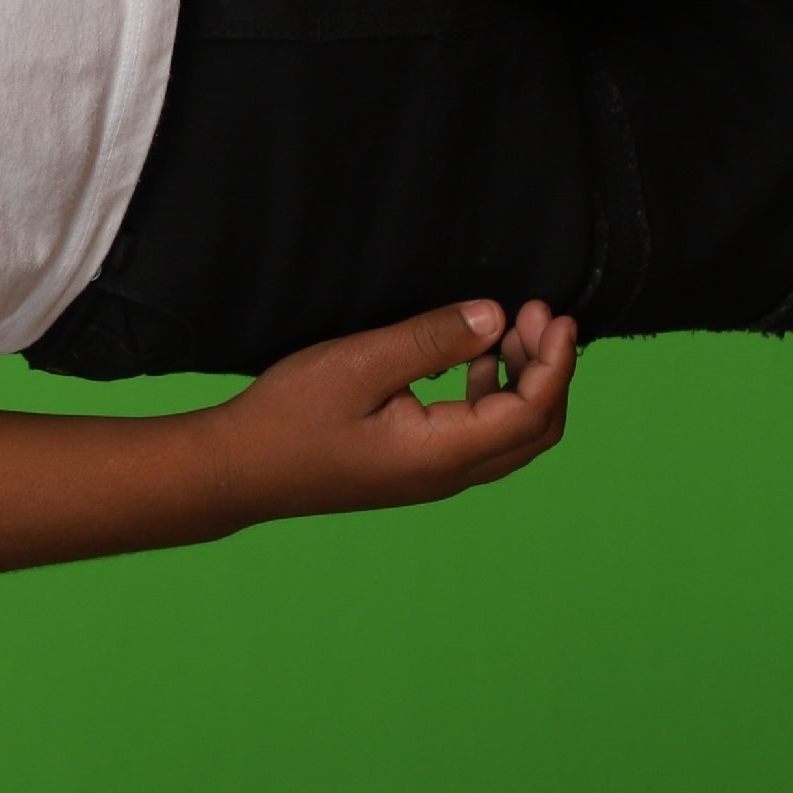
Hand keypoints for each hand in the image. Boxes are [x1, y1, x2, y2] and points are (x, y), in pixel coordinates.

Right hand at [210, 299, 577, 524]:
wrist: (238, 470)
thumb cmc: (288, 417)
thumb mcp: (359, 364)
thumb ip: (430, 341)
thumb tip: (494, 317)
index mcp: (442, 453)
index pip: (531, 412)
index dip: (555, 363)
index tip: (552, 314)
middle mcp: (448, 475)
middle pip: (535, 431)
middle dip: (547, 370)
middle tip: (534, 315)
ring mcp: (432, 478)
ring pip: (511, 437)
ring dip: (521, 383)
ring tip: (505, 333)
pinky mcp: (415, 470)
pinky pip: (479, 438)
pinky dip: (492, 398)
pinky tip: (467, 363)